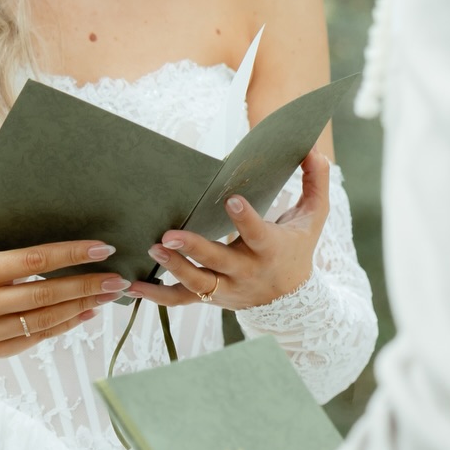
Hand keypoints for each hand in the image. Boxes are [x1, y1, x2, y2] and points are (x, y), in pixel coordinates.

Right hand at [0, 239, 124, 357]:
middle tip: (117, 278)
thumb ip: (20, 245)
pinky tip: (89, 311)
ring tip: (110, 293)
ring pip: (46, 318)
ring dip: (84, 305)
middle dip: (87, 284)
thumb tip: (75, 238)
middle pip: (45, 294)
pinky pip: (41, 336)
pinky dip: (69, 323)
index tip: (103, 248)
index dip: (71, 254)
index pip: (33, 260)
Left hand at [130, 147, 330, 311]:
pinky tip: (132, 285)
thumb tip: (315, 149)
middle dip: (195, 249)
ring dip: (173, 267)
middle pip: (219, 262)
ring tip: (153, 248)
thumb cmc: (297, 249)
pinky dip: (156, 295)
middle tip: (170, 234)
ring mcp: (225, 288)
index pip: (258, 233)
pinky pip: (179, 300)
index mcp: (270, 249)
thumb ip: (316, 183)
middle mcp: (246, 272)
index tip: (230, 199)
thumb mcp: (313, 218)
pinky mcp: (209, 298)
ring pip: (197, 284)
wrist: (291, 300)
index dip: (245, 218)